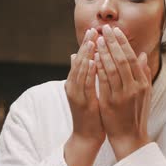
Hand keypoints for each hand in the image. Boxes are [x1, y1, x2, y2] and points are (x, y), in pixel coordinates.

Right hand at [64, 28, 102, 165]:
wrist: (86, 135)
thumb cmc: (90, 112)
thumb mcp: (85, 89)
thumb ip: (81, 73)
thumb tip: (74, 55)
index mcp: (74, 82)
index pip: (80, 59)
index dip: (86, 44)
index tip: (93, 31)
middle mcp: (72, 85)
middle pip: (78, 61)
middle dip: (86, 45)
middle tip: (93, 30)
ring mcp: (75, 93)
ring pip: (80, 70)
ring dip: (86, 55)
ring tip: (92, 41)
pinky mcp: (81, 102)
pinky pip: (85, 84)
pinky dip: (88, 72)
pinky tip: (92, 62)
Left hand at [95, 24, 151, 160]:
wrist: (130, 138)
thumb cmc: (136, 114)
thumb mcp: (144, 93)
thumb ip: (142, 73)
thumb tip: (142, 54)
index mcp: (142, 83)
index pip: (132, 57)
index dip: (123, 42)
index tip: (115, 30)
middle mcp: (134, 87)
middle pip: (122, 59)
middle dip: (113, 42)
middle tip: (104, 29)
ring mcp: (122, 95)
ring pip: (112, 68)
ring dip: (104, 52)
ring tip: (97, 40)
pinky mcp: (111, 102)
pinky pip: (104, 81)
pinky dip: (98, 68)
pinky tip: (93, 58)